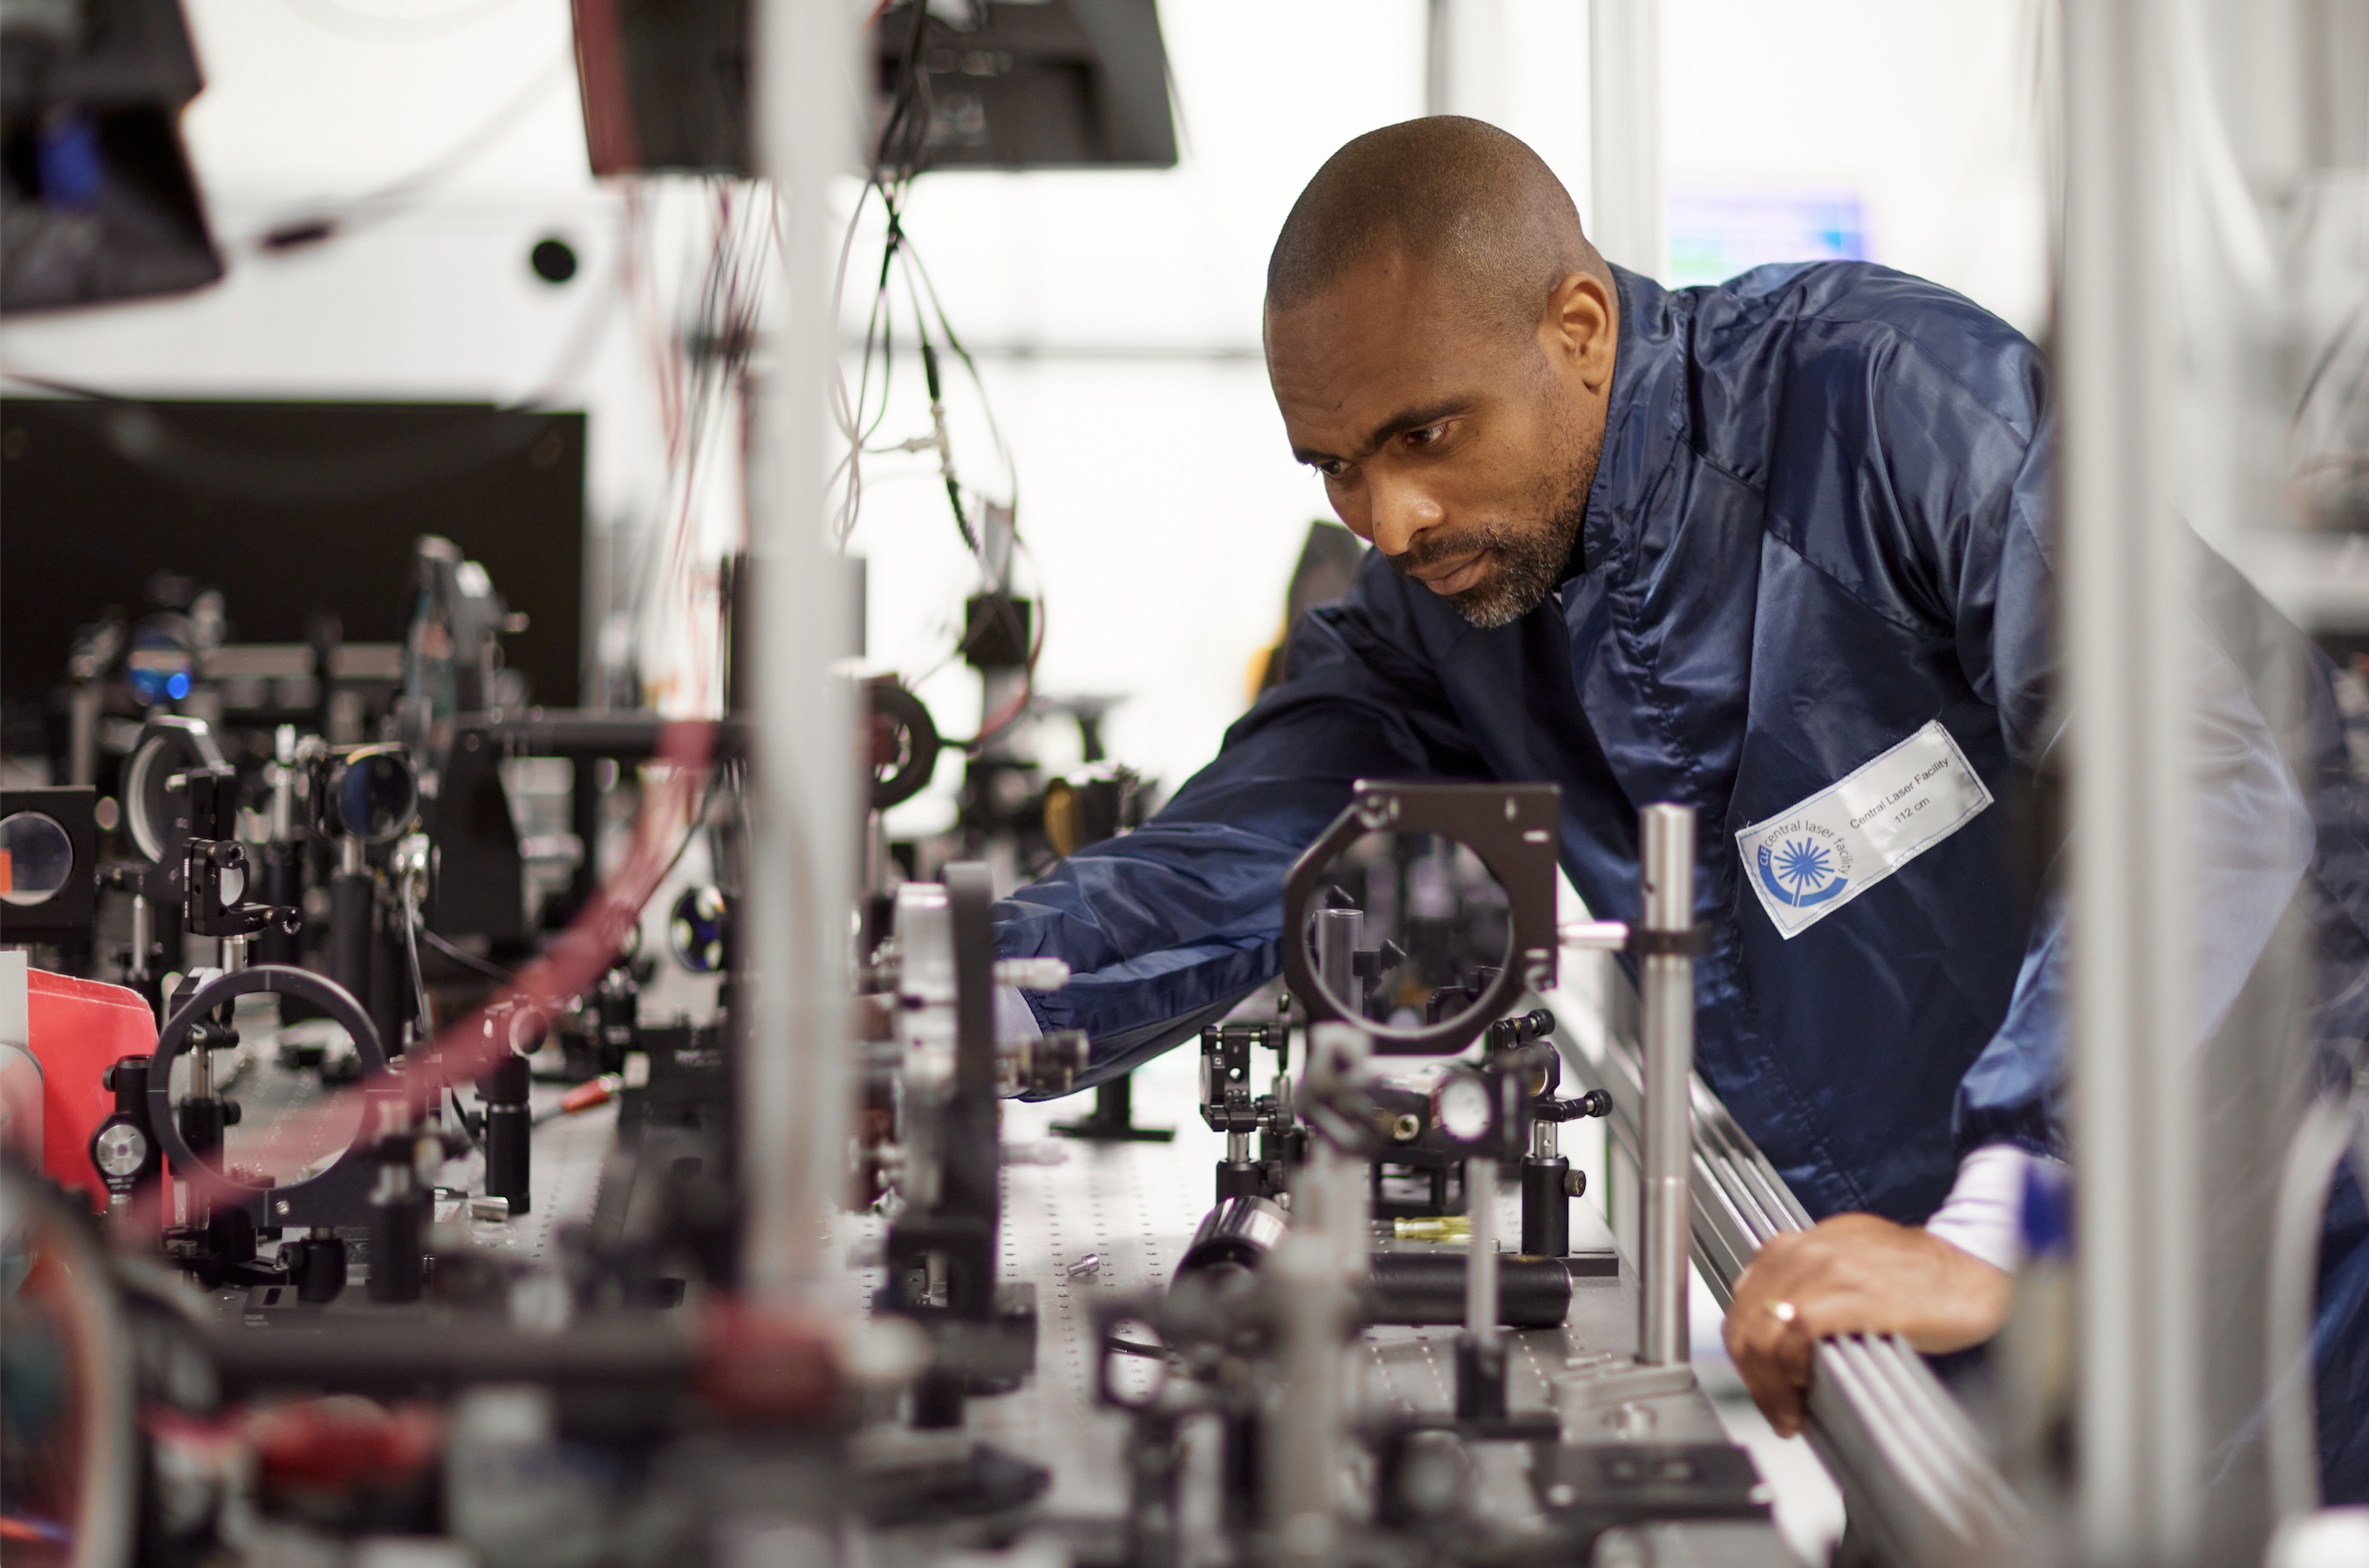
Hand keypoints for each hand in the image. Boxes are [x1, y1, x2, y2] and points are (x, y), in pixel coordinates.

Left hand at [1722, 1213, 2011, 1437]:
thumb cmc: (1919, 1275)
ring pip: (1763, 1334)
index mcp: (1795, 1246)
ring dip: (1770, 1386)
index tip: (1761, 1387)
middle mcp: (1803, 1251)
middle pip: (1744, 1324)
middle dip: (1753, 1379)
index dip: (1746, 1356)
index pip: (1742, 1306)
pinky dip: (1793, 1369)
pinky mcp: (1854, 1294)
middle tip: (1776, 1411)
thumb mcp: (1846, 1267)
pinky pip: (1797, 1333)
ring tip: (1791, 1412)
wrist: (1972, 1270)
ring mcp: (1826, 1270)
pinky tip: (1809, 1386)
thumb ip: (1806, 1291)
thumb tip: (1779, 1337)